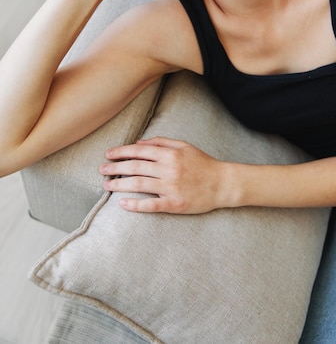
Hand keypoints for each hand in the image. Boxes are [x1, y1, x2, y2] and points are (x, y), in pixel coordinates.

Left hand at [99, 137, 228, 213]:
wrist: (222, 183)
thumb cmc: (202, 164)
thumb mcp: (184, 146)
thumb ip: (161, 143)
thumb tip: (139, 143)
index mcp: (170, 154)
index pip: (139, 151)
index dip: (121, 152)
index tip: (108, 154)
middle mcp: (169, 169)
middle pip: (135, 167)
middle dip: (115, 168)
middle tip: (102, 170)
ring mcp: (171, 188)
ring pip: (139, 185)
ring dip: (120, 185)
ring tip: (107, 185)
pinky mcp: (175, 204)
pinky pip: (151, 205)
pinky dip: (135, 205)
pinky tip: (123, 204)